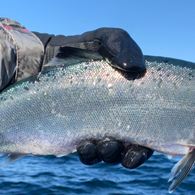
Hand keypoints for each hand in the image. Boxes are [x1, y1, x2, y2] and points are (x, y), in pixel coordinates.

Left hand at [34, 28, 152, 168]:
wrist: (46, 57)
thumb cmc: (83, 48)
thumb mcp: (105, 38)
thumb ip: (122, 45)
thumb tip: (134, 66)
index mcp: (133, 105)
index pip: (148, 133)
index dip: (147, 147)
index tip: (139, 148)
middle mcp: (119, 123)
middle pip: (131, 150)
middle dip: (128, 155)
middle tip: (115, 145)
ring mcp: (98, 132)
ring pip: (109, 155)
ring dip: (108, 154)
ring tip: (100, 145)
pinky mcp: (77, 138)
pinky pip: (88, 154)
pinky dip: (89, 154)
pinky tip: (84, 144)